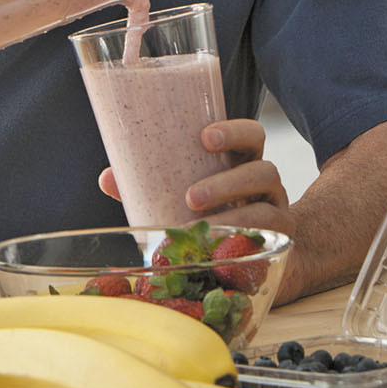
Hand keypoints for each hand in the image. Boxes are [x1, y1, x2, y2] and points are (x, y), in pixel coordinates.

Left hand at [98, 117, 304, 300]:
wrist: (266, 255)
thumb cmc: (218, 214)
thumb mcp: (186, 193)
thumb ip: (149, 185)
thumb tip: (108, 177)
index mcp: (242, 162)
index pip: (252, 135)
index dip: (234, 132)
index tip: (204, 137)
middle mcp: (265, 184)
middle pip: (263, 169)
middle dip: (226, 181)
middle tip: (190, 196)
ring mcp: (276, 213)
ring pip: (267, 209)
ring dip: (231, 215)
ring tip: (199, 225)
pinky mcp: (279, 244)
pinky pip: (268, 241)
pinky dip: (241, 243)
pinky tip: (218, 251)